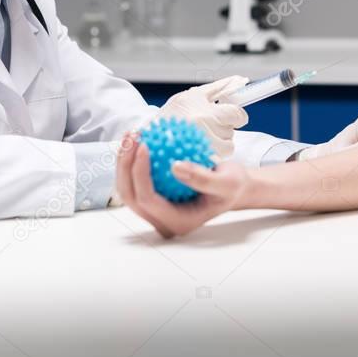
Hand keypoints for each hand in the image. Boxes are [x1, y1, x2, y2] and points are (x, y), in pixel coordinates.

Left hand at [116, 131, 249, 237]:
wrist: (233, 187)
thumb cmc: (232, 186)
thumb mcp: (228, 182)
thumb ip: (203, 178)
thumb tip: (174, 167)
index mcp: (177, 222)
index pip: (148, 200)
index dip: (140, 173)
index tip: (145, 146)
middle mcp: (162, 221)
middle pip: (131, 196)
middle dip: (125, 166)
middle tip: (133, 137)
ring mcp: (155, 212)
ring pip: (129, 188)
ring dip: (125, 161)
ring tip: (132, 134)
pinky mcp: (153, 199)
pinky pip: (136, 179)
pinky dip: (133, 159)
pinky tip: (138, 137)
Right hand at [159, 76, 249, 158]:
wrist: (149, 137)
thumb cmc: (171, 115)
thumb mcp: (193, 95)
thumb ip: (219, 88)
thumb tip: (240, 80)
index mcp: (206, 113)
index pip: (237, 114)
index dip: (236, 115)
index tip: (231, 116)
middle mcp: (206, 132)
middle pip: (232, 131)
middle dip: (223, 128)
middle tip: (207, 126)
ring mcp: (204, 148)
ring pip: (227, 146)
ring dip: (219, 142)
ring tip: (201, 137)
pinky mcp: (201, 162)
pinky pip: (218, 158)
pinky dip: (212, 154)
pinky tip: (199, 148)